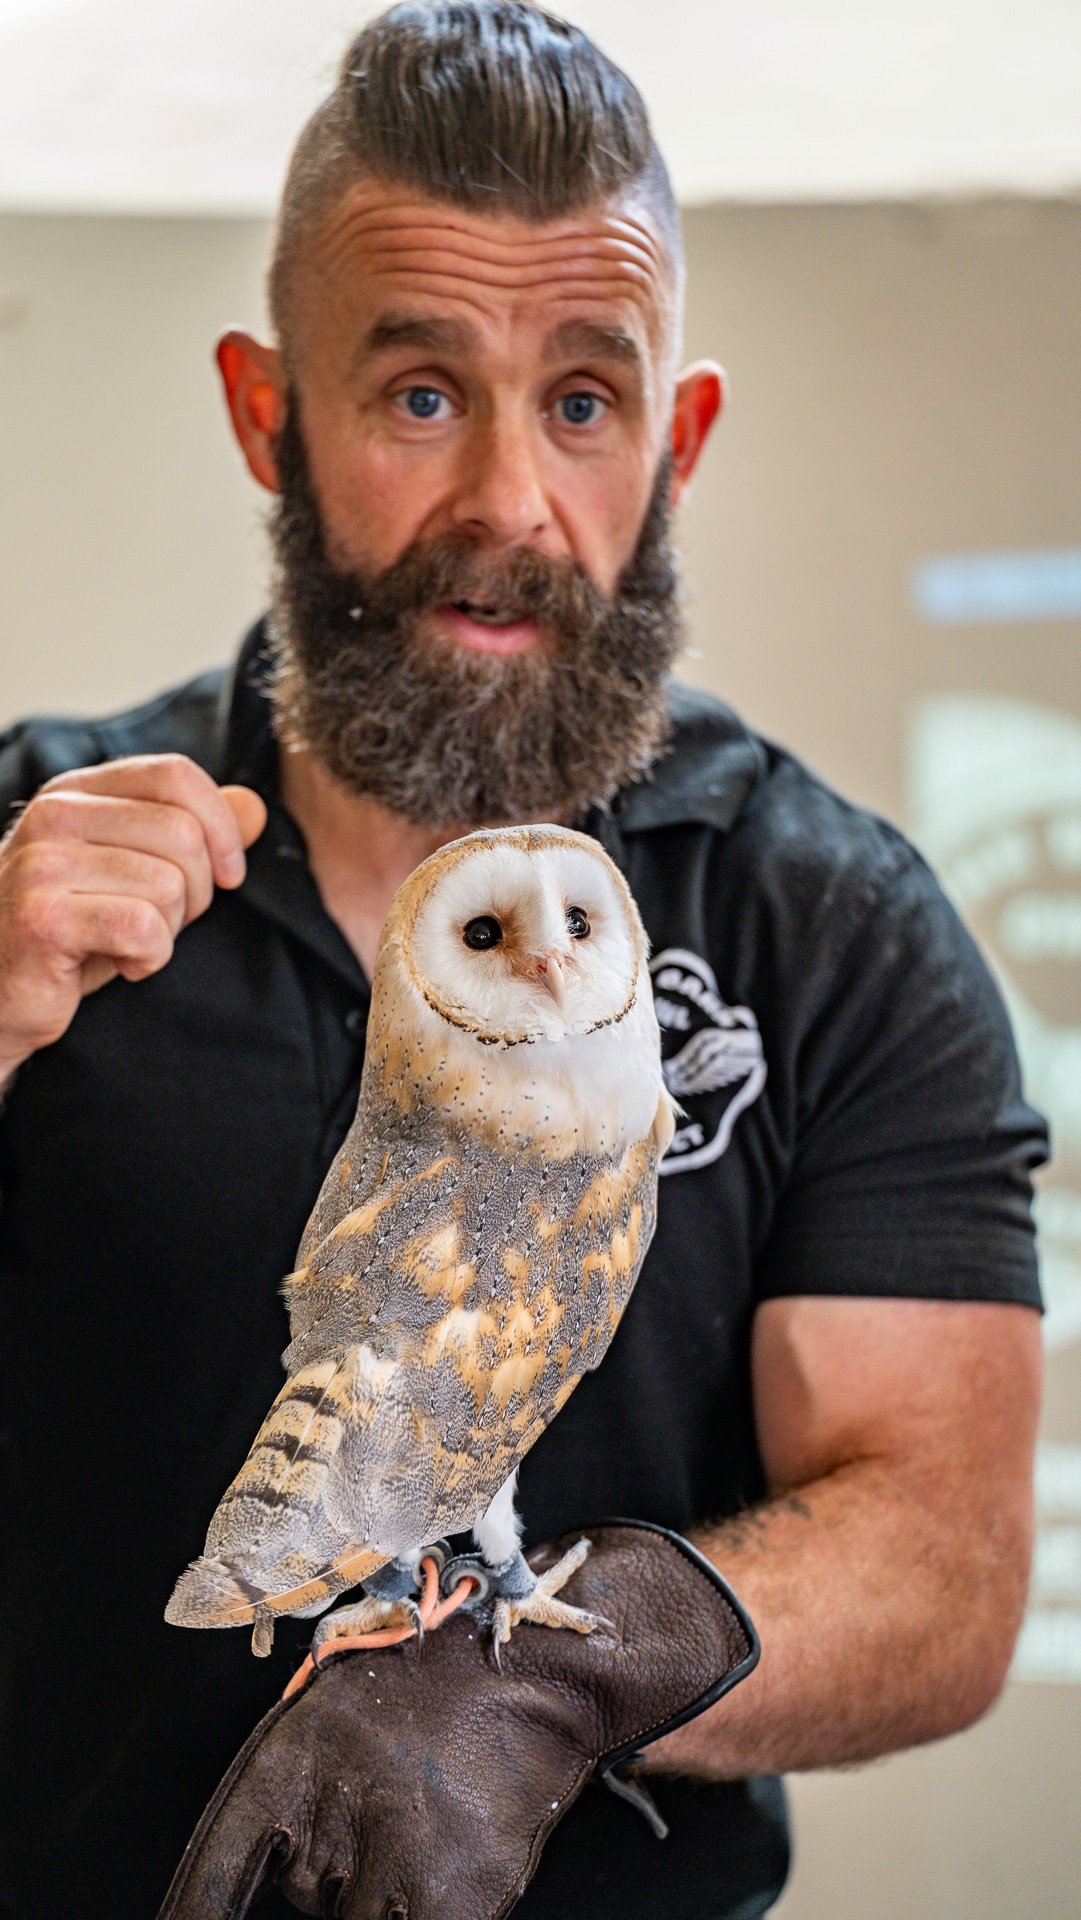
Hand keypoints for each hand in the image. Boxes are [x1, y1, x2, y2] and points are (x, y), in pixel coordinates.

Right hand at [0, 754, 265, 1079]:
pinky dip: (151, 958)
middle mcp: (55, 815)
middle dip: (197, 891)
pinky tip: (124, 964)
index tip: (229, 874)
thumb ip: (195, 833)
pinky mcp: (45, 919)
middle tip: (164, 921)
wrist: (2, 994)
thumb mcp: (138, 873)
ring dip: (170, 930)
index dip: (222, 826)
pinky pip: (145, 928)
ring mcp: (43, 864)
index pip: (175, 775)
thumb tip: (255, 807)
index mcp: (77, 791)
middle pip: (183, 833)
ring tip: (133, 942)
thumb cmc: (76, 932)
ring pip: (169, 886)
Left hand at [157, 1523, 756, 1919]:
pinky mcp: (452, 1906)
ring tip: (420, 1822)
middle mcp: (331, 1827)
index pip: (215, 1873)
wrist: (525, 1675)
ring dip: (379, 1892)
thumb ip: (282, 1790)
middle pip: (304, 1896)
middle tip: (382, 1805)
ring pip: (357, 1919)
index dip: (194, 1914)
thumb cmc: (424, 1682)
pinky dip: (424, 1902)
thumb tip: (263, 1862)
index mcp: (285, 1767)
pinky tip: (448, 1849)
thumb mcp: (325, 1710)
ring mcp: (393, 1873)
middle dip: (333, 1868)